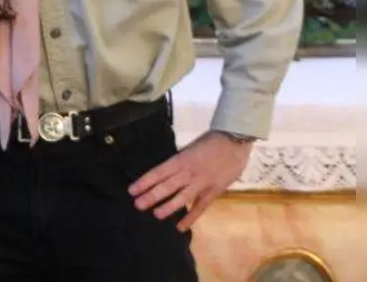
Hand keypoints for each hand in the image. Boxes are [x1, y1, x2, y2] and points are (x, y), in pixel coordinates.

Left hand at [129, 130, 251, 230]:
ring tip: (156, 215)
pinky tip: (180, 226)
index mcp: (180, 159)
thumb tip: (165, 174)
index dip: (144, 182)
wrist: (234, 140)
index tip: (132, 191)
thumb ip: (179, 162)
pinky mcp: (214, 191)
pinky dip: (191, 216)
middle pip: (166, 186)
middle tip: (138, 205)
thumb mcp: (189, 148)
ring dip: (168, 207)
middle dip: (151, 196)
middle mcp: (188, 172)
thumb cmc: (210, 142)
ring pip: (181, 197)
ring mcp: (201, 183)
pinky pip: (200, 206)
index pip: (158, 172)